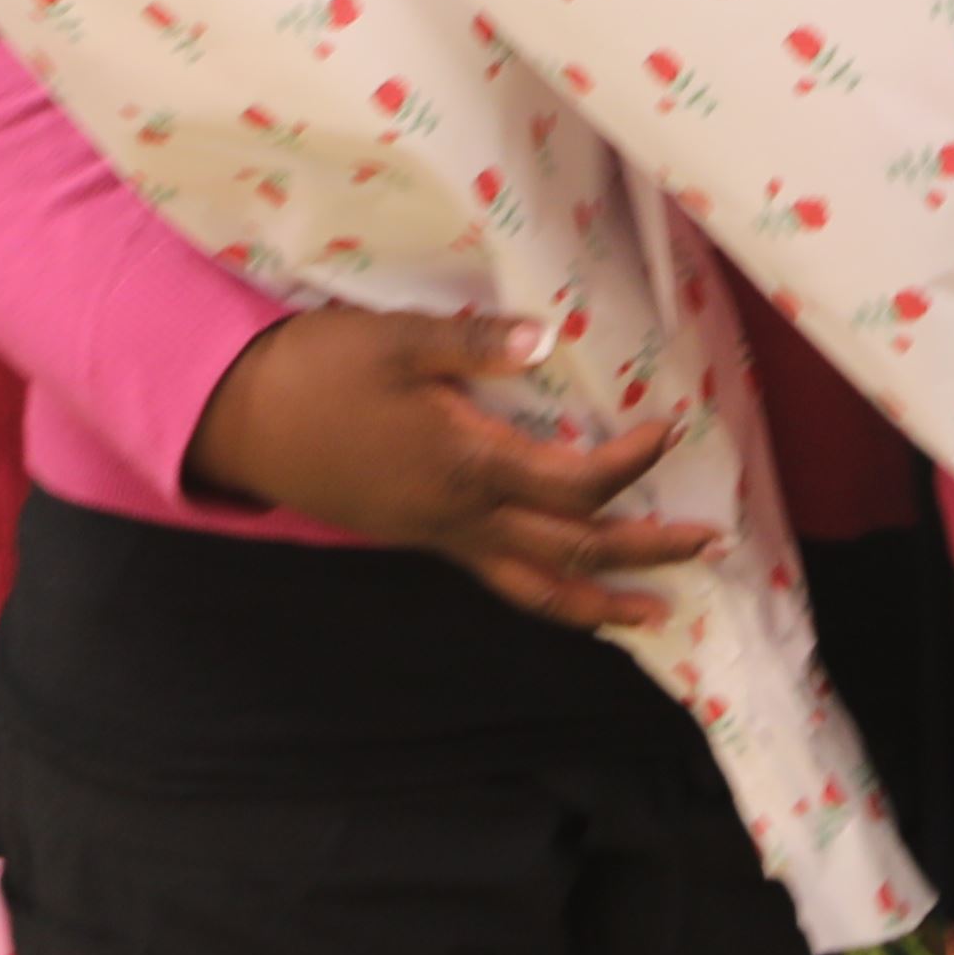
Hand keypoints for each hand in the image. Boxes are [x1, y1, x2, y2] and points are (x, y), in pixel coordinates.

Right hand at [181, 308, 709, 629]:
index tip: (672, 430)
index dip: (632, 464)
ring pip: (533, 588)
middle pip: (570, 553)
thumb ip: (476, 342)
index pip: (575, 485)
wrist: (243, 420)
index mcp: (467, 465)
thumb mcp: (397, 339)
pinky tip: (566, 584)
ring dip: (600, 602)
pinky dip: (546, 591)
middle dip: (644, 555)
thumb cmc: (320, 370)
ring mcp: (439, 535)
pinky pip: (498, 578)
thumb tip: (547, 338)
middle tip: (710, 547)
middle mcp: (461, 515)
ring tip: (657, 616)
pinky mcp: (419, 535)